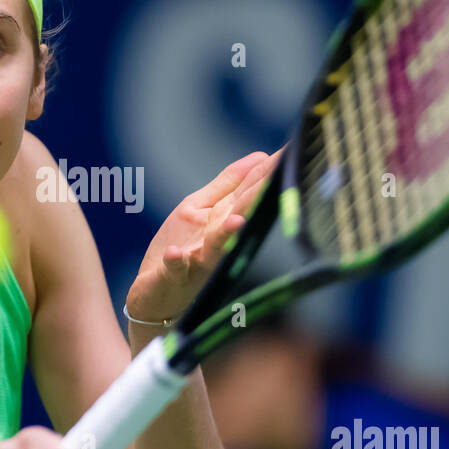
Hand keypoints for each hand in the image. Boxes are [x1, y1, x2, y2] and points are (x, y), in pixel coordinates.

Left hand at [126, 146, 284, 322]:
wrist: (155, 298)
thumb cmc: (183, 250)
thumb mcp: (202, 209)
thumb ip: (228, 184)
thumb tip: (259, 156)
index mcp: (223, 218)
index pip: (250, 188)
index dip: (269, 168)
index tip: (293, 149)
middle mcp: (216, 240)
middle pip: (240, 213)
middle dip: (259, 194)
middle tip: (282, 172)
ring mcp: (194, 260)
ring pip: (215, 245)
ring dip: (226, 234)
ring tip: (237, 221)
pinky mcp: (170, 276)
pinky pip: (174, 269)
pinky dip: (176, 261)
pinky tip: (177, 254)